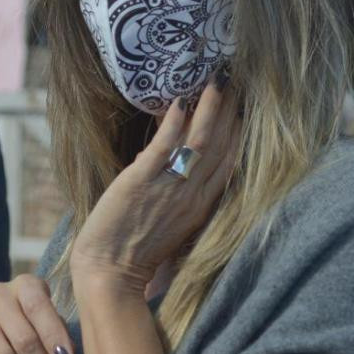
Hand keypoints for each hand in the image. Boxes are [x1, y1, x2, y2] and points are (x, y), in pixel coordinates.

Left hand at [70, 80, 242, 293]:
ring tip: (216, 82)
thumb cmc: (134, 250)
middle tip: (235, 80)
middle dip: (230, 111)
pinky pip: (164, 147)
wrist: (109, 273)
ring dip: (210, 109)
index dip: (239, 132)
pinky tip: (180, 102)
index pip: (229, 162)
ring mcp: (168, 187)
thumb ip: (179, 193)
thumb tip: (176, 162)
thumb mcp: (170, 221)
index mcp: (200, 205)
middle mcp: (192, 195)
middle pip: (221, 146)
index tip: (243, 105)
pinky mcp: (140, 181)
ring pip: (199, 141)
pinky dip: (174, 124)